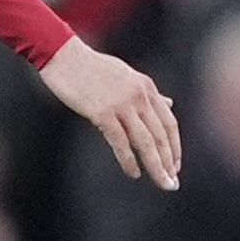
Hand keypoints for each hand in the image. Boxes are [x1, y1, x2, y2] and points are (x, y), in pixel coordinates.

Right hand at [41, 37, 180, 188]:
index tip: (175, 166)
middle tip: (172, 183)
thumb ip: (147, 93)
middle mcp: (139, 96)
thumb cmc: (92, 67)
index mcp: (147, 87)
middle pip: (161, 136)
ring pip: (145, 142)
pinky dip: (129, 160)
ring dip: (156, 166)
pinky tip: (133, 173)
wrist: (64, 56)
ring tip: (161, 183)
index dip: (175, 147)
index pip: (169, 123)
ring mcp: (121, 105)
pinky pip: (120, 142)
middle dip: (169, 162)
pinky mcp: (102, 113)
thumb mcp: (126, 76)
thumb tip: (169, 104)